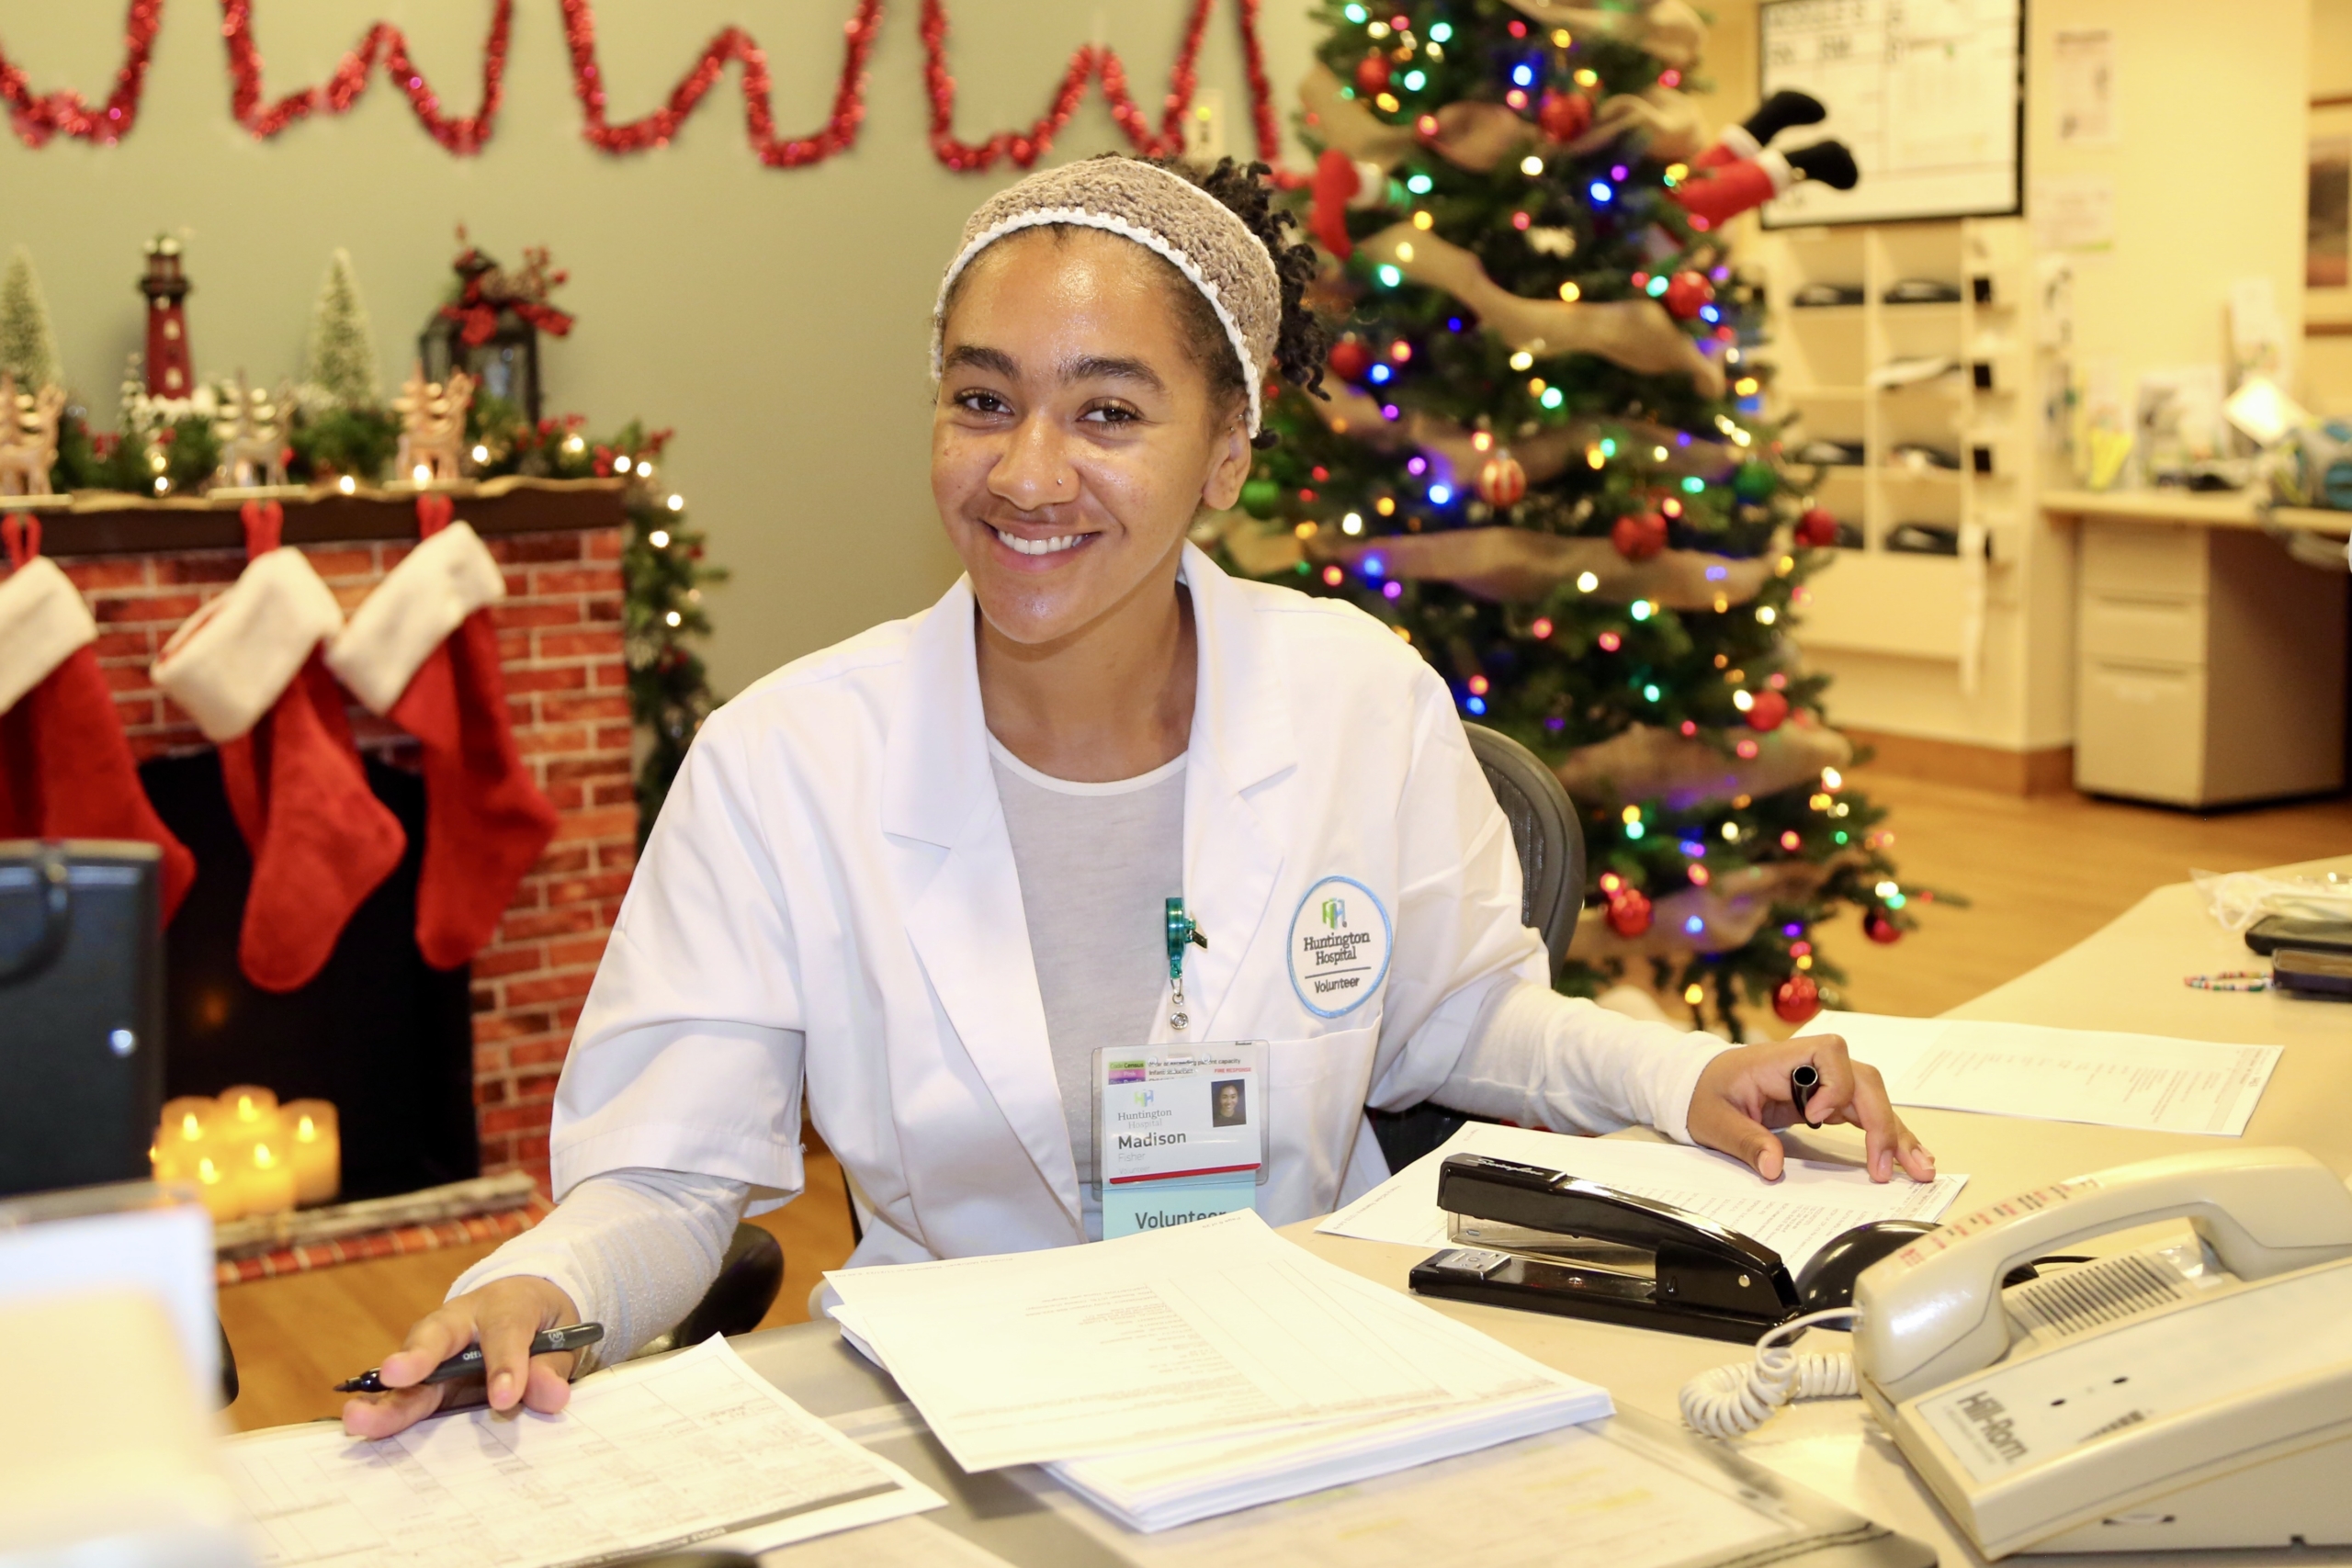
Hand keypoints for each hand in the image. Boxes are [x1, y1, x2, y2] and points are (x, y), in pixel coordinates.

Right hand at [341, 1276, 582, 1438]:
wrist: (517, 1308)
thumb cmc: (538, 1323)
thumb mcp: (561, 1338)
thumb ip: (552, 1366)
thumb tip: (550, 1397)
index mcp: (503, 1304)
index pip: (505, 1330)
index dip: (504, 1363)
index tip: (505, 1398)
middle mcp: (457, 1323)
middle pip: (435, 1337)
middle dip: (416, 1358)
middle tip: (396, 1375)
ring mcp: (432, 1353)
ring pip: (408, 1374)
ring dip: (385, 1399)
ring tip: (358, 1419)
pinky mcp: (420, 1382)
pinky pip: (402, 1399)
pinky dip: (383, 1416)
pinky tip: (362, 1436)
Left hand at [1685, 1033, 1934, 1183]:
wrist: (1701, 1085)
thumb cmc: (1707, 1094)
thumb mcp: (1714, 1120)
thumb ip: (1744, 1141)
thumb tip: (1773, 1167)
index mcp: (1781, 1059)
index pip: (1829, 1054)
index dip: (1832, 1085)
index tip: (1813, 1118)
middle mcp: (1811, 1066)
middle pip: (1862, 1080)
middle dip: (1881, 1122)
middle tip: (1885, 1167)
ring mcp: (1823, 1083)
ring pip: (1872, 1098)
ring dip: (1897, 1133)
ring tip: (1920, 1169)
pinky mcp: (1828, 1101)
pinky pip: (1865, 1114)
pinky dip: (1886, 1136)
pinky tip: (1908, 1160)